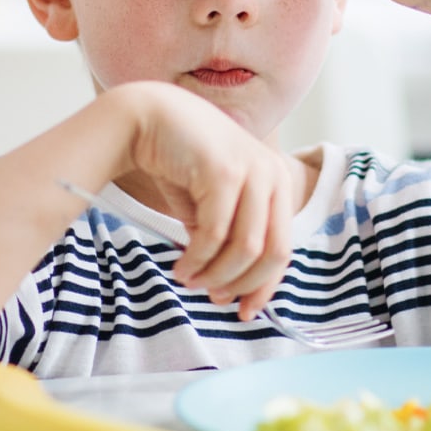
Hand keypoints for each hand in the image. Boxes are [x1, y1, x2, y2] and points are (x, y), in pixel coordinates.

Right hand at [118, 83, 297, 319]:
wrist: (147, 119)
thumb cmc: (179, 164)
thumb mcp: (210, 209)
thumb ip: (227, 241)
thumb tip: (230, 290)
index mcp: (277, 183)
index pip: (283, 246)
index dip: (265, 285)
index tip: (244, 311)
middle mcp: (273, 174)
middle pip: (273, 253)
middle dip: (242, 284)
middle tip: (212, 298)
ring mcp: (253, 170)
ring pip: (247, 248)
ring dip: (216, 275)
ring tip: (188, 280)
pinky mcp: (226, 171)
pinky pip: (216, 234)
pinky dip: (197, 260)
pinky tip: (180, 268)